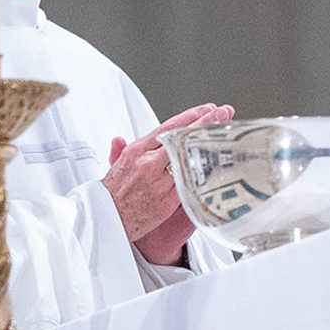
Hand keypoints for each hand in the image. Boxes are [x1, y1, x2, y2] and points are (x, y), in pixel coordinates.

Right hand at [103, 102, 233, 265]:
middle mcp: (149, 164)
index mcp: (136, 152)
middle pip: (183, 139)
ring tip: (224, 135)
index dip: (189, 117)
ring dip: (207, 146)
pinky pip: (189, 184)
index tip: (205, 109)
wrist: (106, 221)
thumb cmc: (111, 195)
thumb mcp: (114, 166)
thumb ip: (121, 151)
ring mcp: (159, 182)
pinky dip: (202, 173)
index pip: (168, 128)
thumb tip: (119, 140)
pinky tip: (216, 164)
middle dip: (204, 124)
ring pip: (189, 159)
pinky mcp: (167, 200)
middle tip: (222, 113)